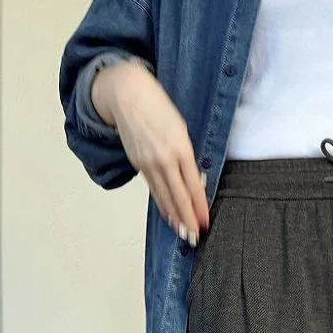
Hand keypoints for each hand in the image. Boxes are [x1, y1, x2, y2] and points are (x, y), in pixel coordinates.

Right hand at [93, 59, 208, 241]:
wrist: (127, 94)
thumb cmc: (158, 107)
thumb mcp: (180, 127)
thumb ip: (187, 154)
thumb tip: (193, 178)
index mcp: (179, 147)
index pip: (193, 186)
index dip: (199, 207)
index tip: (205, 222)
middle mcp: (164, 159)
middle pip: (178, 197)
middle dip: (188, 220)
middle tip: (196, 238)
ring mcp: (149, 163)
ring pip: (165, 198)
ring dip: (175, 218)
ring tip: (184, 234)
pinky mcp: (138, 164)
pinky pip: (153, 190)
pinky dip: (163, 205)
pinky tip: (169, 216)